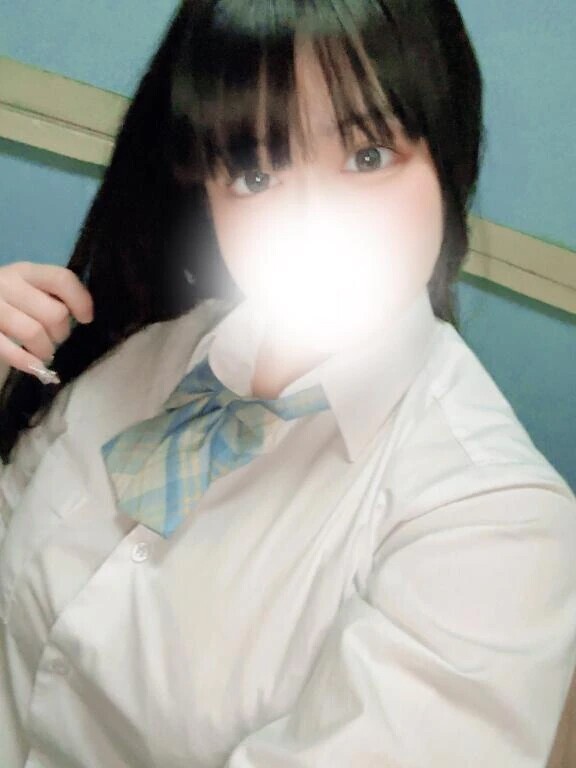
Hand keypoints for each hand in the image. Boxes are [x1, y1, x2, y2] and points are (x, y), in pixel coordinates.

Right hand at [0, 261, 93, 382]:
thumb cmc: (5, 300)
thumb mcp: (26, 287)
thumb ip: (51, 294)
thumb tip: (83, 313)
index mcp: (25, 271)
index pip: (61, 279)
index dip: (81, 301)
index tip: (86, 318)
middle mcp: (8, 285)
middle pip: (53, 313)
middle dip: (61, 332)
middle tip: (56, 338)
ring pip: (33, 333)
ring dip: (45, 349)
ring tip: (44, 352)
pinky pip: (9, 350)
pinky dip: (27, 362)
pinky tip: (35, 366)